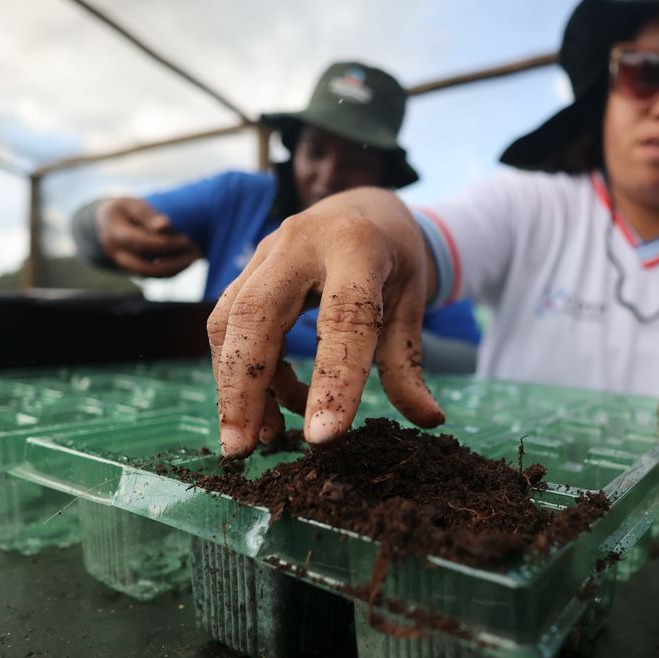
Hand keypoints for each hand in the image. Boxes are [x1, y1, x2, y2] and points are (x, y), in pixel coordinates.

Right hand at [95, 197, 200, 276]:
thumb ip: (147, 214)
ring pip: (151, 275)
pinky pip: (153, 276)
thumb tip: (165, 225)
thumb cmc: (123, 210)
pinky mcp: (133, 270)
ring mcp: (124, 265)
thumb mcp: (132, 204)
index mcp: (114, 234)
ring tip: (196, 256)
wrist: (105, 223)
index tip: (186, 239)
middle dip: (173, 263)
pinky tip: (188, 260)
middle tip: (195, 252)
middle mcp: (116, 254)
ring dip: (176, 269)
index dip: (165, 244)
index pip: (141, 244)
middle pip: (145, 268)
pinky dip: (172, 271)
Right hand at [206, 188, 443, 457]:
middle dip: (245, 387)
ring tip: (261, 438)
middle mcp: (300, 242)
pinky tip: (272, 408)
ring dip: (236, 386)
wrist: (366, 208)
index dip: (334, 380)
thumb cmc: (393, 260)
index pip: (344, 318)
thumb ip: (408, 363)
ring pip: (231, 321)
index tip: (323, 438)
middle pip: (257, 315)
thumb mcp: (411, 303)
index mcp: (357, 247)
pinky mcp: (246, 270)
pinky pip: (229, 324)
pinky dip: (241, 371)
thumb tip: (429, 419)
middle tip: (243, 449)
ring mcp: (265, 252)